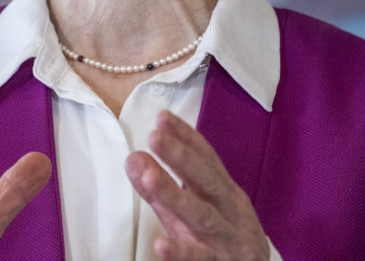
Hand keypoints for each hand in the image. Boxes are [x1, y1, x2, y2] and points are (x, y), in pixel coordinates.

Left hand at [125, 110, 269, 260]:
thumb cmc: (221, 239)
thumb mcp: (191, 211)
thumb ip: (161, 188)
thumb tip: (133, 158)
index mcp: (225, 193)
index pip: (207, 159)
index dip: (186, 137)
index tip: (162, 117)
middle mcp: (231, 212)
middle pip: (207, 181)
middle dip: (181, 158)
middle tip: (154, 136)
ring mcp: (228, 240)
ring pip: (203, 217)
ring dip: (176, 197)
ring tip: (150, 178)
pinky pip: (200, 259)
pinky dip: (181, 252)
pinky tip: (160, 245)